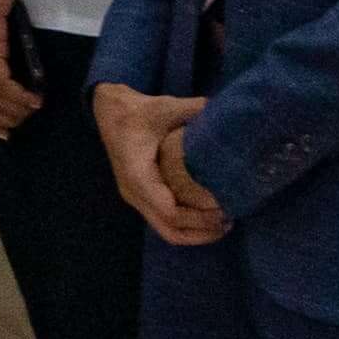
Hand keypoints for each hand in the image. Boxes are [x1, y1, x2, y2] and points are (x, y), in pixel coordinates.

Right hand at [94, 83, 230, 244]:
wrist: (108, 112)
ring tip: (223, 223)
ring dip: (196, 232)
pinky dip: (187, 224)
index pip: (170, 212)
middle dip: (201, 232)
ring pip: (166, 230)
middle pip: (170, 229)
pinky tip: (208, 214)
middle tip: (229, 221)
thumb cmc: (136, 111)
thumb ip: (195, 110)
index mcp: (138, 175)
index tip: (225, 208)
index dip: (200, 217)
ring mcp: (136, 197)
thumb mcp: (165, 106)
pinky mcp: (141, 197)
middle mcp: (134, 192)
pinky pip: (164, 221)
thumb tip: (226, 114)